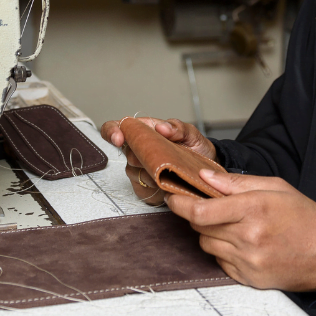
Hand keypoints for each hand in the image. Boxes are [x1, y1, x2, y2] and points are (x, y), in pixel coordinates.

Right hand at [100, 117, 216, 205]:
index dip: (112, 131)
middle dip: (144, 158)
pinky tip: (167, 184)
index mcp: (146, 131)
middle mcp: (138, 149)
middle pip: (128, 153)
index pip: (119, 126)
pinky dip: (155, 188)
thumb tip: (161, 126)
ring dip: (152, 174)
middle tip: (162, 160)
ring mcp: (139, 169)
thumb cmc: (195, 148)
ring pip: (135, 173)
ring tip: (170, 172)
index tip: (119, 139)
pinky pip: (141, 189)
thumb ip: (178, 127)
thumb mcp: (192, 134)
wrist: (203, 172)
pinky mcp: (143, 187)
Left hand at [166, 170, 315, 292]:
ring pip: (206, 246)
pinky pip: (219, 263)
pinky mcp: (248, 279)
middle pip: (200, 228)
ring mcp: (248, 262)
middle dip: (198, 216)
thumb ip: (236, 183)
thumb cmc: (305, 218)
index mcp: (254, 209)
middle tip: (210, 208)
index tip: (174, 199)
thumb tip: (205, 177)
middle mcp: (249, 238)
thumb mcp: (275, 187)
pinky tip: (241, 243)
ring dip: (210, 234)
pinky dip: (223, 251)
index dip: (180, 204)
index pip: (201, 212)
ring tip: (233, 226)